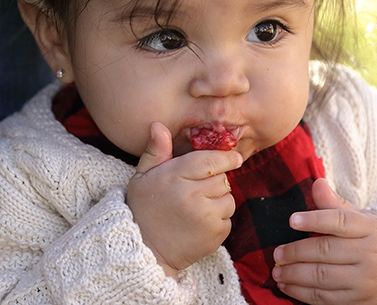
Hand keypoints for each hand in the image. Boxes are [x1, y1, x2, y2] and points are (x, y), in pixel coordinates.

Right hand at [127, 122, 241, 277]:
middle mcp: (190, 195)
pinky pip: (228, 219)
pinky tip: (200, 224)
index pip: (208, 160)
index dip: (224, 157)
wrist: (145, 251)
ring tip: (197, 208)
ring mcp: (205, 216)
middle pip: (222, 178)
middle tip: (199, 190)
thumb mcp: (142, 177)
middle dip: (216, 181)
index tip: (235, 158)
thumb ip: (156, 151)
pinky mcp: (215, 235)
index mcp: (173, 177)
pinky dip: (219, 220)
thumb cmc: (143, 209)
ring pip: (229, 198)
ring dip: (219, 201)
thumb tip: (159, 125)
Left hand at [272, 179, 376, 304]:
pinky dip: (302, 293)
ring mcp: (365, 280)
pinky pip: (325, 298)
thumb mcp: (361, 218)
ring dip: (295, 274)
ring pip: (323, 277)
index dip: (315, 220)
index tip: (292, 220)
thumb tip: (317, 183)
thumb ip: (335, 204)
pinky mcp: (358, 301)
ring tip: (277, 270)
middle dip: (297, 252)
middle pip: (327, 251)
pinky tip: (287, 285)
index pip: (340, 221)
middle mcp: (371, 254)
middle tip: (277, 252)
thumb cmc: (372, 239)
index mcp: (371, 228)